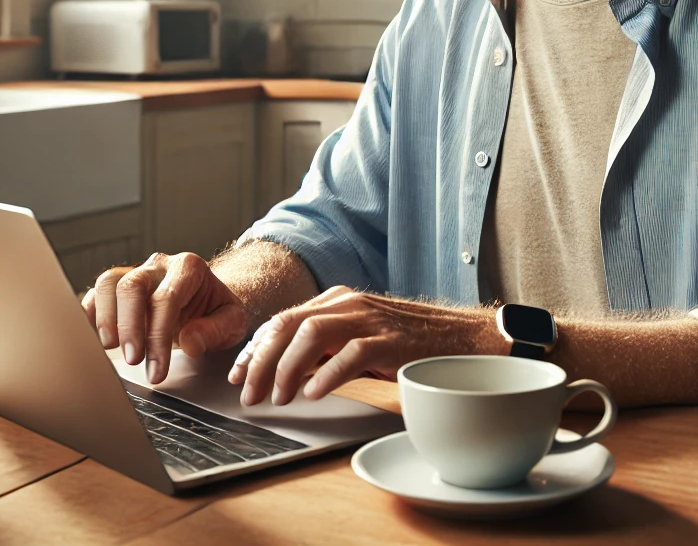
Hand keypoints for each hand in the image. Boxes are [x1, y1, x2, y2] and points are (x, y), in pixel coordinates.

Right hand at [82, 252, 247, 384]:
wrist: (208, 299)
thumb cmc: (217, 310)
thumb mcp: (232, 322)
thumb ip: (215, 330)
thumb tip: (190, 342)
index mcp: (189, 268)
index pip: (167, 298)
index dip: (158, 336)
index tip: (157, 370)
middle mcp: (159, 265)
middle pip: (132, 285)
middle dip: (129, 325)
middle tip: (133, 359)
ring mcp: (136, 272)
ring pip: (109, 282)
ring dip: (105, 317)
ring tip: (109, 348)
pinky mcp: (119, 287)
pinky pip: (96, 293)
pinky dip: (89, 314)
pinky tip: (92, 338)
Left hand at [227, 286, 500, 405]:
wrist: (461, 337)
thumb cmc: (407, 342)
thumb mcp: (359, 338)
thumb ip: (325, 347)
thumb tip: (284, 372)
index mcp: (336, 300)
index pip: (282, 320)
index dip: (254, 349)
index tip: (237, 375)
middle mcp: (347, 303)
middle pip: (288, 324)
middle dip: (260, 361)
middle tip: (247, 394)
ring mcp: (369, 319)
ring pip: (312, 334)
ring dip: (287, 367)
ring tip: (278, 397)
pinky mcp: (391, 340)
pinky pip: (351, 353)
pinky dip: (327, 373)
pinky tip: (314, 393)